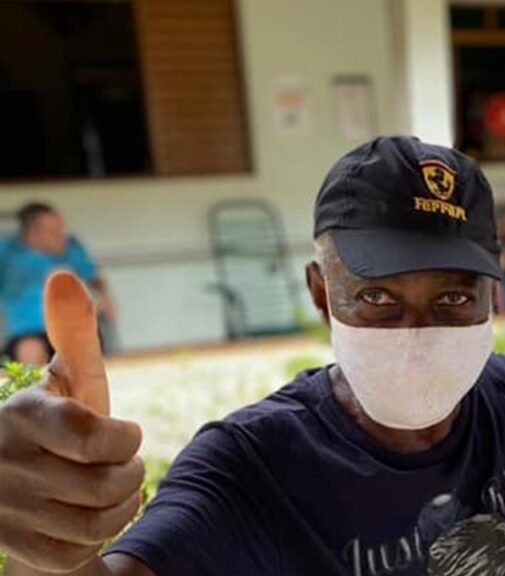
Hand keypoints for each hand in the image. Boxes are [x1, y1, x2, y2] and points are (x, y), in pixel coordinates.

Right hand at [0, 272, 143, 572]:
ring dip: (120, 508)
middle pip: (106, 482)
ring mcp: (4, 511)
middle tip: (123, 467)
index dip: (124, 440)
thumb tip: (62, 277)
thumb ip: (75, 336)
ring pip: (97, 522)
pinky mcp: (13, 549)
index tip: (123, 435)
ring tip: (112, 492)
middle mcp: (6, 463)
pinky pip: (78, 553)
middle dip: (129, 475)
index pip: (91, 434)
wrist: (12, 493)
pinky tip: (89, 521)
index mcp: (23, 415)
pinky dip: (97, 540)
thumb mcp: (70, 383)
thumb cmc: (57, 429)